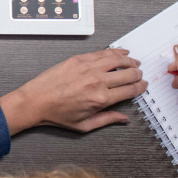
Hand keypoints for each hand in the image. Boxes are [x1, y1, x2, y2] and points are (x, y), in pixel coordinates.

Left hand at [0, 48, 146, 135]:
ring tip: (134, 62)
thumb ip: (107, 120)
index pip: (130, 90)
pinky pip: (102, 53)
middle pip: (128, 74)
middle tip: (139, 74)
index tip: (143, 86)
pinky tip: (120, 53)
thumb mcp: (84, 125)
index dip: (140, 87)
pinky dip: (115, 52)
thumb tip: (124, 119)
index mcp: (101, 99)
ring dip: (129, 61)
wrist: (35, 101)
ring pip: (118, 60)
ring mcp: (88, 68)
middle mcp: (97, 82)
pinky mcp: (78, 59)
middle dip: (138, 74)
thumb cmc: (56, 114)